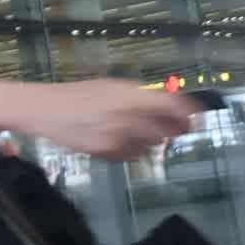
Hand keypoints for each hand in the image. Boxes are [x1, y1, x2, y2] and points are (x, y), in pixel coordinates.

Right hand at [22, 78, 199, 159]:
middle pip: (167, 131)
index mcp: (132, 95)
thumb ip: (141, 97)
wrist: (46, 109)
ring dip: (148, 141)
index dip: (191, 113)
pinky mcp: (107, 153)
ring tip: (131, 131)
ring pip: (150, 146)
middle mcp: (129, 116)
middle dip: (170, 131)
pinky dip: (130, 151)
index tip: (199, 119)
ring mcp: (118, 137)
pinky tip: (116, 140)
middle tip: (171, 129)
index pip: (174, 106)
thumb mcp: (112, 87)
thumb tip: (170, 105)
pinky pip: (131, 156)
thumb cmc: (79, 94)